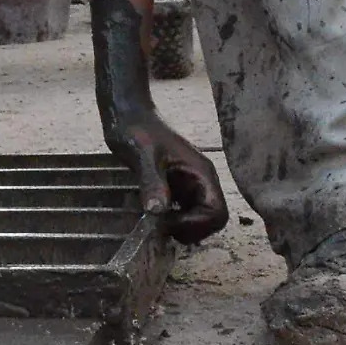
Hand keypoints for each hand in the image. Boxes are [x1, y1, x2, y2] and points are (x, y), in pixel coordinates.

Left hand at [106, 113, 229, 244]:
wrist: (128, 115)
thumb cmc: (137, 131)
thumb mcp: (143, 157)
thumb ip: (153, 182)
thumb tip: (159, 211)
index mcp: (202, 173)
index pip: (217, 213)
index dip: (196, 225)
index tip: (167, 222)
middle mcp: (201, 181)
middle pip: (213, 220)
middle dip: (190, 229)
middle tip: (161, 225)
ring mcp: (190, 184)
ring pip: (199, 218)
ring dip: (182, 226)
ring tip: (157, 221)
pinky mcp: (177, 187)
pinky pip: (185, 211)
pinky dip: (174, 220)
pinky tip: (155, 215)